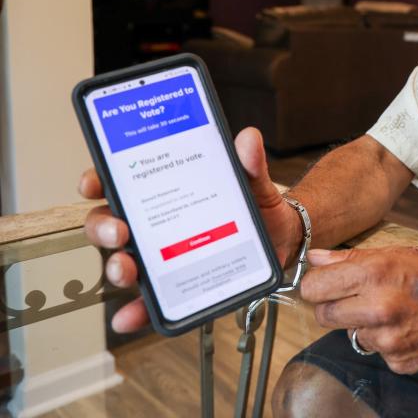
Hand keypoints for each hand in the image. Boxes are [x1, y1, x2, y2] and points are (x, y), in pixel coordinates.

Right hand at [81, 127, 301, 332]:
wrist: (283, 238)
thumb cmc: (258, 206)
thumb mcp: (255, 182)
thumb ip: (250, 164)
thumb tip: (249, 139)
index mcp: (166, 191)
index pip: (121, 182)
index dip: (98, 181)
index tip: (93, 183)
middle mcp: (155, 223)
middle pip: (111, 223)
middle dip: (103, 227)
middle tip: (118, 231)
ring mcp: (163, 255)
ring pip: (125, 260)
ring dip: (116, 267)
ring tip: (126, 270)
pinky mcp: (177, 284)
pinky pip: (150, 301)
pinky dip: (136, 311)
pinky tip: (128, 318)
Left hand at [302, 246, 417, 373]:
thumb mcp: (399, 253)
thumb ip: (352, 259)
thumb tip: (316, 258)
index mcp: (375, 274)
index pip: (313, 288)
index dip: (319, 286)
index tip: (328, 286)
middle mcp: (378, 308)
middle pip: (324, 316)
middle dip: (336, 308)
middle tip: (361, 299)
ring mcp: (389, 340)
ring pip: (352, 336)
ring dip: (366, 326)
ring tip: (397, 312)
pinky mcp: (399, 362)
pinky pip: (377, 353)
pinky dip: (389, 343)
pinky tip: (410, 328)